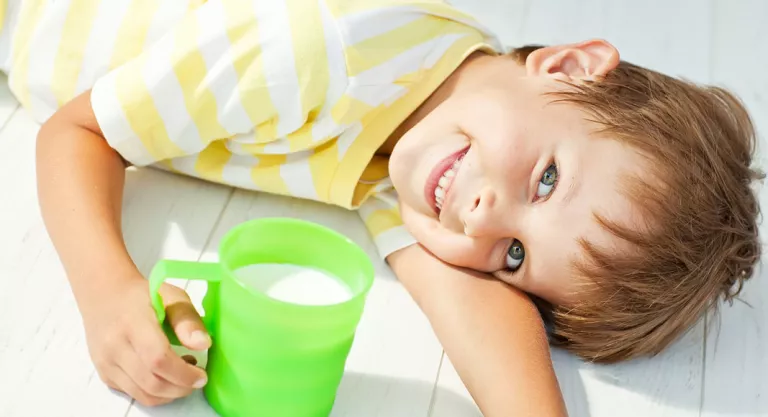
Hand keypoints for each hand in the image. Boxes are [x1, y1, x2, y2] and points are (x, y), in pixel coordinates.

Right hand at [79, 276, 210, 405]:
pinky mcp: (105, 373)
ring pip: (143, 394)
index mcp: (133, 323)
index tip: (202, 375)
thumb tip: (203, 344)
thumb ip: (188, 320)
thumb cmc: (143, 295)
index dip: (183, 374)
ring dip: (170, 393)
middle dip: (181, 388)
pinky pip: (134, 394)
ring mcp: (106, 363)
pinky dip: (155, 393)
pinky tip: (166, 376)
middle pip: (152, 382)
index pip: (158, 359)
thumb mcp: (172, 297)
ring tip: (183, 377)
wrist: (104, 295)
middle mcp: (114, 346)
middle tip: (197, 379)